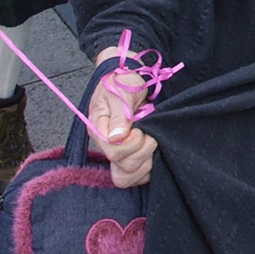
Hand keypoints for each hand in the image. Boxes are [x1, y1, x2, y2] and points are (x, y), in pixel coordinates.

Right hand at [89, 51, 157, 186]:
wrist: (129, 76)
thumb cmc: (122, 80)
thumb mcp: (121, 91)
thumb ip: (119, 114)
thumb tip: (116, 138)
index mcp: (99, 130)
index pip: (113, 153)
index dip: (131, 144)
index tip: (141, 128)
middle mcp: (107, 146)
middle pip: (123, 170)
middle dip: (142, 153)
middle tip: (149, 133)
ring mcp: (120, 154)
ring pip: (131, 177)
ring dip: (148, 160)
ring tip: (152, 138)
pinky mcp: (133, 157)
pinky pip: (139, 176)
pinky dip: (150, 167)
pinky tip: (155, 150)